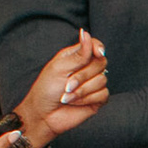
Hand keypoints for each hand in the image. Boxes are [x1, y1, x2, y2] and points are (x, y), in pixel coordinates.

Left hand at [13, 29, 108, 147]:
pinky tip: (74, 102)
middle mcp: (87, 68)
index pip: (95, 46)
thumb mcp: (59, 68)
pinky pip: (103, 94)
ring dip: (82, 90)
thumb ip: (78, 54)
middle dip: (83, 75)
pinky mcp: (97, 99)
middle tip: (67, 84)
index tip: (98, 52)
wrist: (44, 115)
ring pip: (103, 80)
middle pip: (101, 62)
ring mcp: (93, 84)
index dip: (98, 47)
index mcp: (77, 57)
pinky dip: (86, 99)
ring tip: (67, 96)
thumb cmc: (46, 89)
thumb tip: (87, 33)